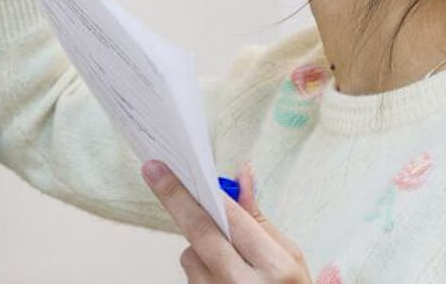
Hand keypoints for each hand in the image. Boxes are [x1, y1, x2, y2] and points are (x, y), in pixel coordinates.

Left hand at [142, 159, 312, 282]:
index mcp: (274, 269)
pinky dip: (201, 269)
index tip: (171, 172)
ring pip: (190, 255)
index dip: (199, 191)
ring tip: (229, 257)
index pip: (229, 218)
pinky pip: (191, 276)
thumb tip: (241, 178)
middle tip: (154, 172)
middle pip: (199, 232)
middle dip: (175, 199)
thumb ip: (260, 219)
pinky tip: (222, 277)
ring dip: (201, 247)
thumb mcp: (291, 258)